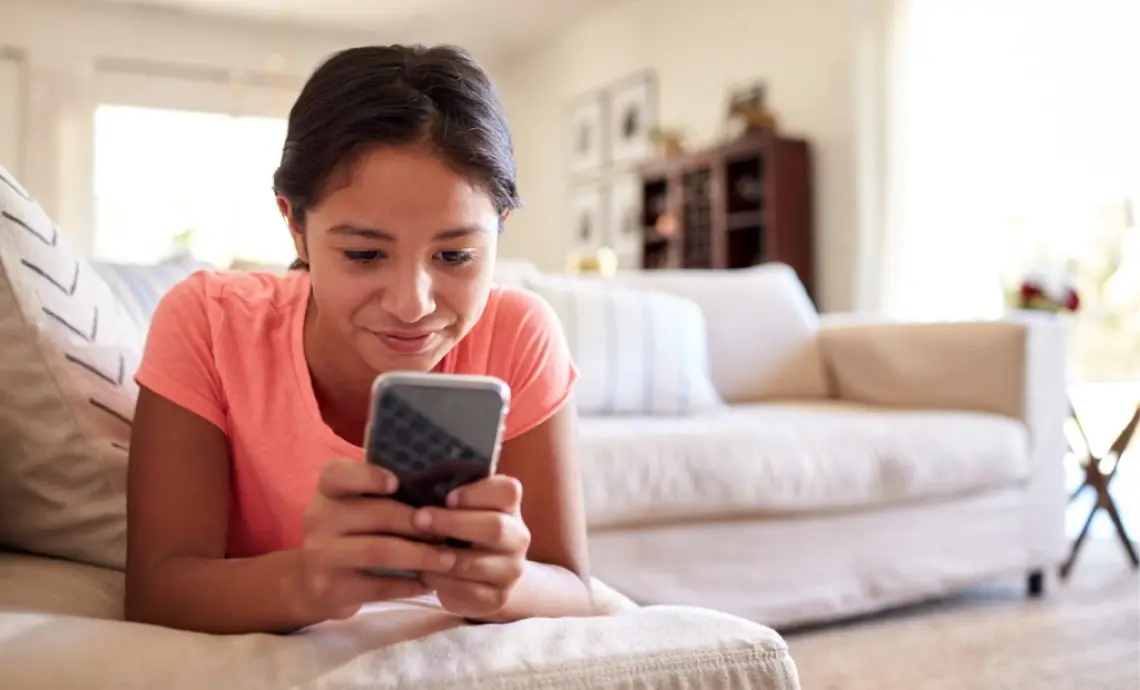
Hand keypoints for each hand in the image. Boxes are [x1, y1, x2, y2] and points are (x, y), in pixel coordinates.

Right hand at [290, 459, 459, 621]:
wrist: (310, 581)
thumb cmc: (348, 532)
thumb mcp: (354, 505)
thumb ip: (384, 493)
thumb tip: (440, 489)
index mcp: (328, 491)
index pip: (338, 473)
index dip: (369, 475)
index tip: (397, 483)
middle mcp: (320, 518)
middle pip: (376, 514)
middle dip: (418, 523)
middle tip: (449, 531)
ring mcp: (322, 555)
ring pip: (380, 551)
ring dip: (421, 555)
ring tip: (448, 560)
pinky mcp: (331, 589)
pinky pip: (378, 586)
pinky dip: (408, 585)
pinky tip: (428, 584)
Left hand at [411, 475, 530, 619]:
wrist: (485, 575)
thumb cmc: (463, 529)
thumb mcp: (462, 507)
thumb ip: (449, 495)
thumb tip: (412, 482)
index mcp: (510, 507)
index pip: (508, 491)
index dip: (477, 493)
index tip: (448, 497)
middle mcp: (518, 537)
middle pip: (495, 527)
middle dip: (452, 523)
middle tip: (419, 519)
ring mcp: (510, 570)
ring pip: (475, 564)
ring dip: (439, 557)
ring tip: (414, 550)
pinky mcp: (497, 598)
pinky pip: (467, 592)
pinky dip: (441, 583)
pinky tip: (425, 573)